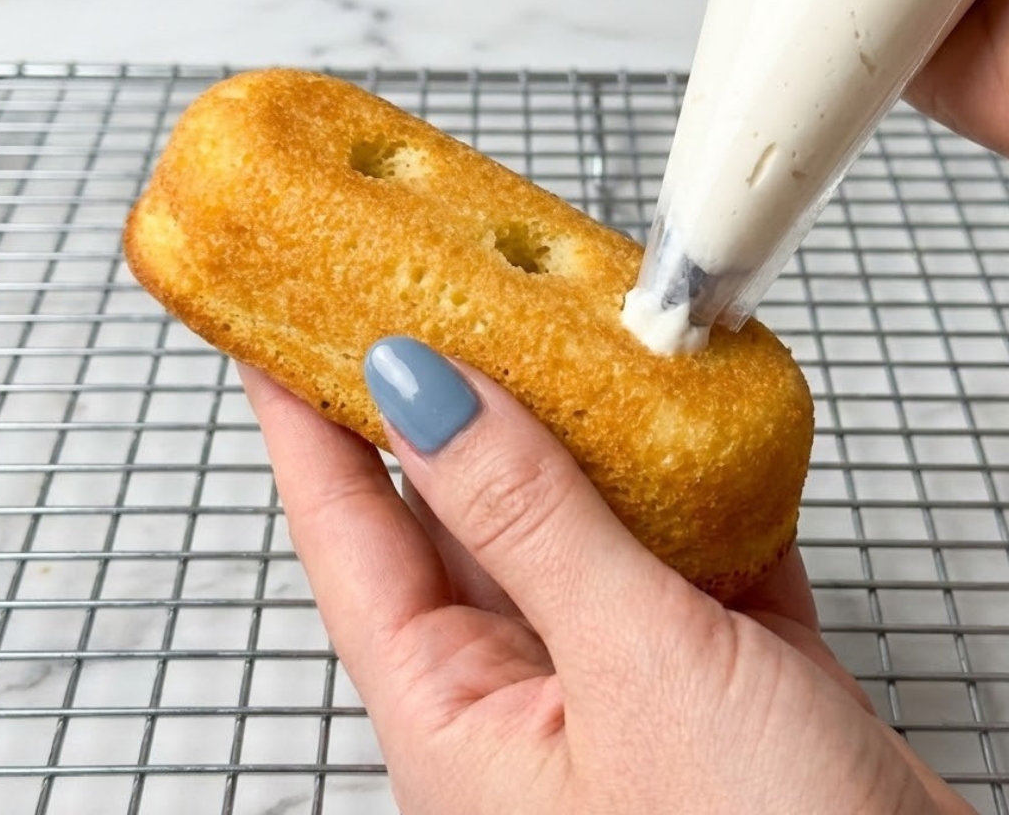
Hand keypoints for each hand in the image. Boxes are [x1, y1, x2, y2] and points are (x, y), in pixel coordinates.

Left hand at [242, 338, 973, 814]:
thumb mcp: (633, 673)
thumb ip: (532, 523)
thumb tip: (424, 394)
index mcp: (462, 720)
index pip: (352, 538)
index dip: (309, 424)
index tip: (281, 326)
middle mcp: (532, 693)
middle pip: (466, 513)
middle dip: (455, 399)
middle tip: (434, 289)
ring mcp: (631, 673)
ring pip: (582, 518)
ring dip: (586, 425)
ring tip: (563, 320)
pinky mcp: (727, 661)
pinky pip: (690, 541)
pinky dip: (699, 474)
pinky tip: (699, 407)